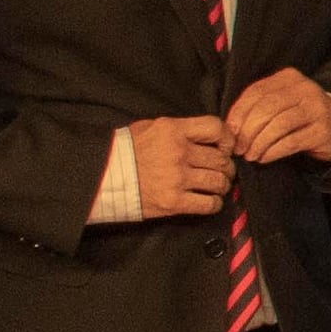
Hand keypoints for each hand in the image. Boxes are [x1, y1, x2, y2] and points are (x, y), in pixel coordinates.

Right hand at [123, 116, 237, 219]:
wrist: (104, 177)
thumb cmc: (126, 150)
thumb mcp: (151, 127)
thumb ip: (178, 129)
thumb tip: (204, 137)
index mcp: (174, 130)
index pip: (214, 128)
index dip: (226, 139)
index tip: (225, 147)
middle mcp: (179, 152)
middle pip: (220, 159)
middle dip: (226, 167)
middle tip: (224, 171)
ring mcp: (178, 178)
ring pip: (218, 182)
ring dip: (222, 185)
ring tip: (218, 186)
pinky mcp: (174, 201)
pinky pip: (208, 204)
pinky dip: (214, 204)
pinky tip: (210, 201)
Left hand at [222, 67, 330, 165]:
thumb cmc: (302, 117)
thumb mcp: (282, 103)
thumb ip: (259, 107)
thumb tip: (231, 127)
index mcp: (288, 77)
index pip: (255, 92)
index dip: (238, 113)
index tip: (230, 133)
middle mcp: (304, 88)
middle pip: (266, 108)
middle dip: (247, 131)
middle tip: (239, 149)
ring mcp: (316, 108)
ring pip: (278, 125)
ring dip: (259, 143)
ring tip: (250, 155)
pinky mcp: (322, 130)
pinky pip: (291, 141)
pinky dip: (273, 152)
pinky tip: (264, 158)